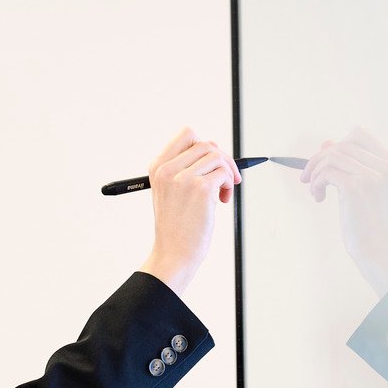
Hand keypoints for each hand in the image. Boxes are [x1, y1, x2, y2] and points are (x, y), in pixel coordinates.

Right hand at [141, 127, 241, 294]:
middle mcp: (168, 169)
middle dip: (222, 159)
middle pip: (206, 143)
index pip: (187, 134)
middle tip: (225, 178)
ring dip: (227, 173)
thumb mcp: (170, 191)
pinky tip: (222, 200)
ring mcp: (184, 178)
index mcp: (158, 167)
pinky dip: (228, 184)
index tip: (211, 162)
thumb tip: (213, 150)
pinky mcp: (200, 189)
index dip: (205, 145)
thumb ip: (184, 169)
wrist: (174, 253)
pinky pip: (224, 173)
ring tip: (222, 192)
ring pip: (217, 156)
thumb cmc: (176, 227)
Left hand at [300, 128, 387, 296]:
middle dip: (321, 157)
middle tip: (310, 177)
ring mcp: (371, 176)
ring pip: (332, 156)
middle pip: (343, 143)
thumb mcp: (362, 190)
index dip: (338, 145)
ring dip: (316, 172)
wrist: (378, 251)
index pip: (359, 135)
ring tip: (316, 191)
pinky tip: (319, 198)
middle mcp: (384, 167)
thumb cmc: (369, 224)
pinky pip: (326, 172)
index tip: (327, 165)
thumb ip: (348, 165)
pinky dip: (316, 183)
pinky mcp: (356, 187)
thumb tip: (326, 143)